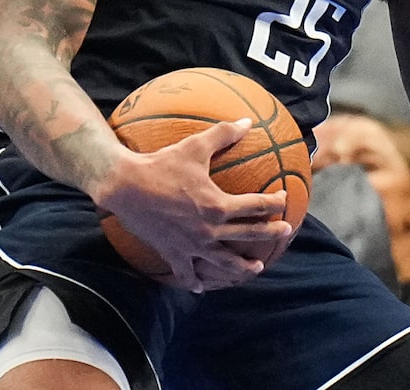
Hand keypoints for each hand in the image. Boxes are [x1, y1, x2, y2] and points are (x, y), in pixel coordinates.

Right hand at [95, 119, 293, 292]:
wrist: (125, 186)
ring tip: (256, 269)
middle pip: (249, 235)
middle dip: (270, 233)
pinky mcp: (173, 253)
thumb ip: (223, 134)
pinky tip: (200, 287)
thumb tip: (247, 122)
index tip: (283, 199)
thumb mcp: (194, 146)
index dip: (274, 202)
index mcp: (218, 205)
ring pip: (225, 263)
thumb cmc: (160, 164)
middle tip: (284, 231)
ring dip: (243, 267)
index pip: (257, 206)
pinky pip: (187, 273)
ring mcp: (192, 245)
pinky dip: (195, 281)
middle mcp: (210, 229)